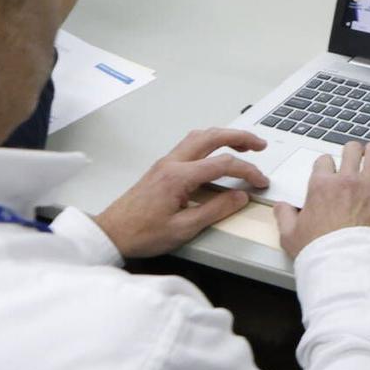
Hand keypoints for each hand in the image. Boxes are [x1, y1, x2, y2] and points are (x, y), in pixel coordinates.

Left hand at [93, 128, 268, 258]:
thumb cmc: (141, 234)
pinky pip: (190, 144)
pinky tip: (215, 151)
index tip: (260, 181)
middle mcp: (172, 163)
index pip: (223, 164)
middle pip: (212, 137)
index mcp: (179, 176)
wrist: (109, 234)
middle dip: (240, 137)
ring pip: (199, 136)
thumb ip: (215, 210)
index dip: (247, 170)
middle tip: (259, 144)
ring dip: (224, 135)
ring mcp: (165, 163)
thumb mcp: (183, 229)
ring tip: (242, 143)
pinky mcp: (161, 168)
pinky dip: (210, 142)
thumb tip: (240, 197)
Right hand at [274, 139, 369, 258]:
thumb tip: (281, 207)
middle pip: (352, 150)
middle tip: (354, 157)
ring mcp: (369, 188)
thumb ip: (284, 216)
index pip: (324, 160)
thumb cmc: (318, 252)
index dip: (326, 165)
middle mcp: (347, 181)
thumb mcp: (290, 235)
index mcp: (322, 186)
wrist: (343, 266)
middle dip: (352, 151)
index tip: (329, 171)